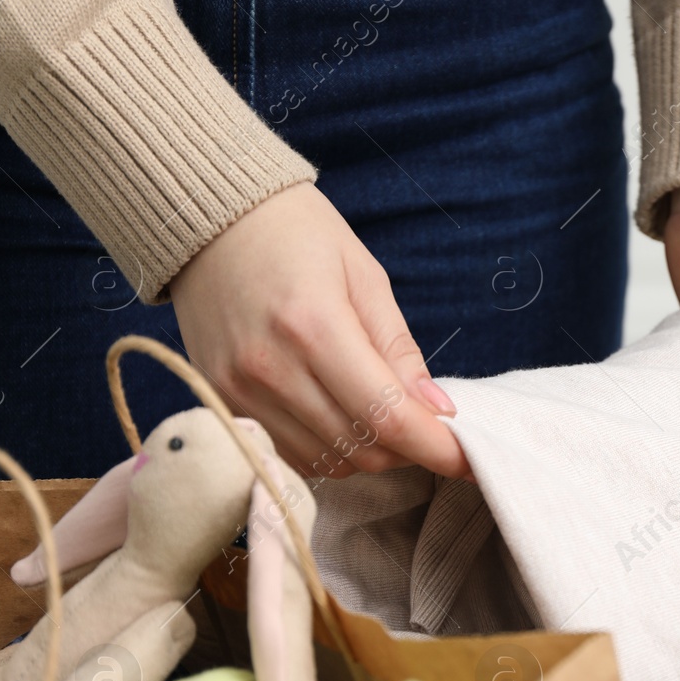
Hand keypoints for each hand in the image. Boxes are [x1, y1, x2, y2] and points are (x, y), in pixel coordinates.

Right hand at [169, 183, 468, 479]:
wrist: (208, 220)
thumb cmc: (295, 235)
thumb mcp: (365, 277)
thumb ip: (399, 350)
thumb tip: (438, 411)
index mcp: (314, 326)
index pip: (389, 417)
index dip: (437, 448)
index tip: (470, 458)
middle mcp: (271, 368)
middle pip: (362, 449)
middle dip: (408, 448)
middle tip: (425, 421)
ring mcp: (240, 391)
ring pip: (330, 461)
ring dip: (369, 451)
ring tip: (381, 412)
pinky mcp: (222, 402)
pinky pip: (291, 454)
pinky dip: (329, 448)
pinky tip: (340, 415)